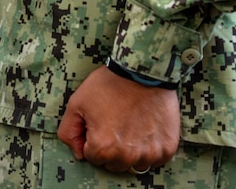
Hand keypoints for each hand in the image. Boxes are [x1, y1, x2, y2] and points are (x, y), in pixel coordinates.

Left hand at [55, 65, 180, 174]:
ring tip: (132, 124)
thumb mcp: (76, 104)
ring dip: (132, 150)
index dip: (94, 138)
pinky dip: (151, 147)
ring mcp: (149, 153)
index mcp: (103, 148)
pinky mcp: (167, 148)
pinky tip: (146, 128)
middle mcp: (127, 156)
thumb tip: (78, 153)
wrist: (143, 70)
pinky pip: (156, 159)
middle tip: (116, 122)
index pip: (93, 158)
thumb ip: (68, 133)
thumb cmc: (110, 84)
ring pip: (135, 163)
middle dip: (112, 148)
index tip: (101, 122)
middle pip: (113, 164)